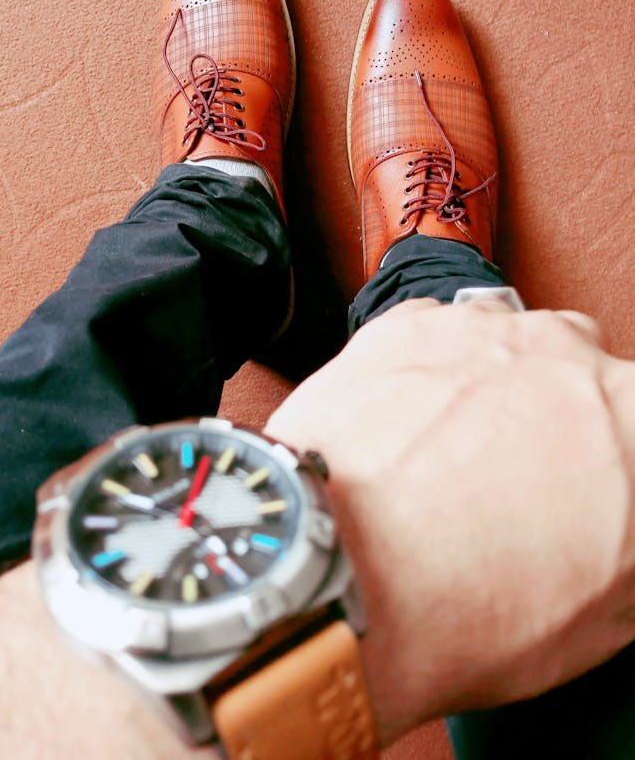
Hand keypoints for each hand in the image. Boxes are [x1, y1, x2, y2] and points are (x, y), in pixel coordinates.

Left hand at [266, 298, 634, 741]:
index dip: (610, 471)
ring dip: (493, 387)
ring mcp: (480, 330)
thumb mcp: (599, 617)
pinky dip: (429, 372)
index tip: (585, 497)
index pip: (630, 428)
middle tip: (519, 483)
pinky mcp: (406, 327)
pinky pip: (436, 336)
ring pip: (508, 345)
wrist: (337, 572)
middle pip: (582, 376)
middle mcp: (565, 355)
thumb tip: (617, 543)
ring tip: (451, 454)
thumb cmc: (461, 607)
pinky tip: (409, 424)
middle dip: (559, 419)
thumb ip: (624, 553)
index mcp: (632, 419)